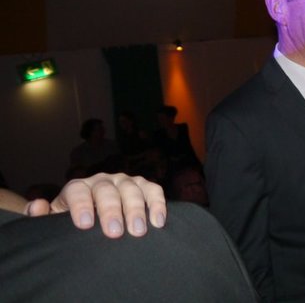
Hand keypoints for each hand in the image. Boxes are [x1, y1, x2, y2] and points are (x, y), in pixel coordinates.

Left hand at [26, 172, 165, 237]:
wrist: (92, 215)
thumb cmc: (72, 222)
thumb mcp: (55, 219)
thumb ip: (42, 215)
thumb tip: (37, 206)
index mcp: (78, 187)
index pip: (78, 191)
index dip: (81, 206)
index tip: (84, 225)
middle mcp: (102, 180)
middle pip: (107, 190)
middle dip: (112, 211)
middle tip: (115, 233)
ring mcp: (124, 181)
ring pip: (132, 188)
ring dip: (137, 209)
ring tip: (138, 231)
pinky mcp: (143, 186)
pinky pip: (153, 189)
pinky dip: (157, 203)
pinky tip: (158, 221)